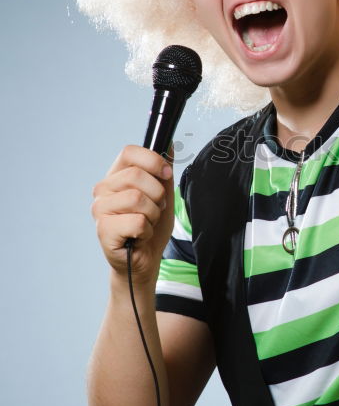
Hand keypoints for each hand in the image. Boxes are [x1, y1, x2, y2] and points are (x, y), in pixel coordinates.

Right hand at [91, 145, 173, 284]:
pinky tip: (139, 236)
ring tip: (147, 223)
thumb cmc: (150, 227)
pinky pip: (137, 221)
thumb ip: (164, 171)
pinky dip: (147, 230)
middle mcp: (103, 190)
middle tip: (156, 209)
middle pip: (136, 175)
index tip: (165, 174)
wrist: (145, 260)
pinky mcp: (104, 230)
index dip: (152, 160)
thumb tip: (170, 145)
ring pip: (137, 199)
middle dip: (157, 194)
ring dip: (152, 214)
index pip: (129, 152)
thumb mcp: (163, 195)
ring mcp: (100, 209)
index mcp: (116, 176)